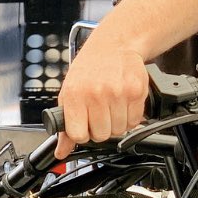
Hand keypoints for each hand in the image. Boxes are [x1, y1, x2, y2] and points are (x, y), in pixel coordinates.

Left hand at [54, 38, 147, 159]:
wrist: (113, 46)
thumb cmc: (88, 70)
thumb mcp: (68, 94)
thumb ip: (64, 126)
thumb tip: (61, 152)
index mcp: (75, 95)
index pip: (78, 135)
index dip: (82, 133)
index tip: (84, 125)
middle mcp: (96, 93)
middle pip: (102, 135)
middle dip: (101, 128)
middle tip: (99, 112)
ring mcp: (118, 92)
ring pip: (120, 130)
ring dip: (116, 122)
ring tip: (111, 105)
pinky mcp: (136, 91)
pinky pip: (135, 121)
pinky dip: (130, 116)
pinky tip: (122, 102)